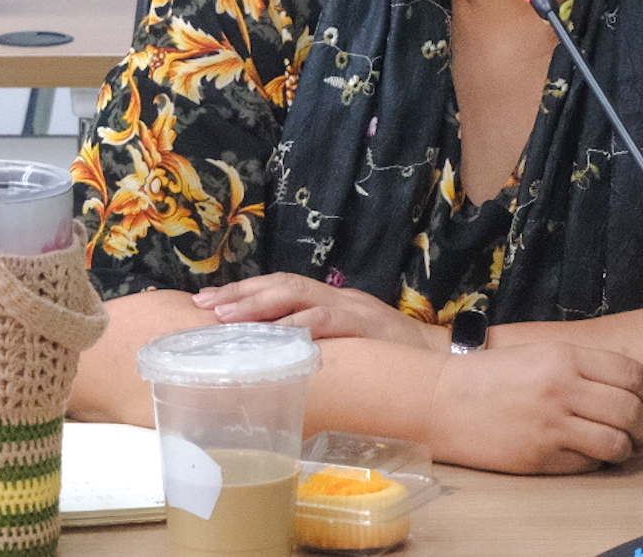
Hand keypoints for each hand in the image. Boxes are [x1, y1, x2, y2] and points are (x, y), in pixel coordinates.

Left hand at [193, 273, 444, 350]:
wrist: (437, 359)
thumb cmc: (386, 357)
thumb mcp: (346, 343)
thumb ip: (315, 340)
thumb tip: (273, 353)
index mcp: (329, 300)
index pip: (280, 286)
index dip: (243, 291)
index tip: (207, 301)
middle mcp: (335, 297)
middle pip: (281, 284)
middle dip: (240, 293)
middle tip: (205, 304)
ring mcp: (350, 308)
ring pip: (297, 295)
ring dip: (259, 304)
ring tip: (227, 316)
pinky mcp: (363, 324)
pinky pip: (326, 320)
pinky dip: (300, 324)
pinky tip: (276, 332)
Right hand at [426, 341, 642, 474]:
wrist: (439, 399)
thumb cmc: (486, 376)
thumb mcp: (538, 353)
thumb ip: (581, 365)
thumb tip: (629, 384)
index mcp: (564, 356)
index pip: (633, 374)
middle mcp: (563, 388)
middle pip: (631, 410)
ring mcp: (552, 425)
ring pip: (617, 442)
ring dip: (630, 448)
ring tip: (626, 447)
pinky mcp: (539, 456)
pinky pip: (588, 464)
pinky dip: (599, 463)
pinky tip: (593, 457)